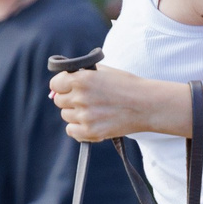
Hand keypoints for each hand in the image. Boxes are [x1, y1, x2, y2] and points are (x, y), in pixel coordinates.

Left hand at [50, 66, 175, 142]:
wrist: (146, 105)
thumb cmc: (127, 86)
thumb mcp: (103, 71)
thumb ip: (80, 74)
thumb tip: (59, 84)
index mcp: (81, 79)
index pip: (55, 84)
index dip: (62, 85)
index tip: (70, 87)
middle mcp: (80, 97)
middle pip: (59, 101)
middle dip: (70, 99)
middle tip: (86, 99)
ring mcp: (84, 116)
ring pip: (66, 116)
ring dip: (76, 114)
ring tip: (94, 110)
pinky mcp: (90, 132)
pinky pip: (71, 131)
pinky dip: (78, 128)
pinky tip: (91, 122)